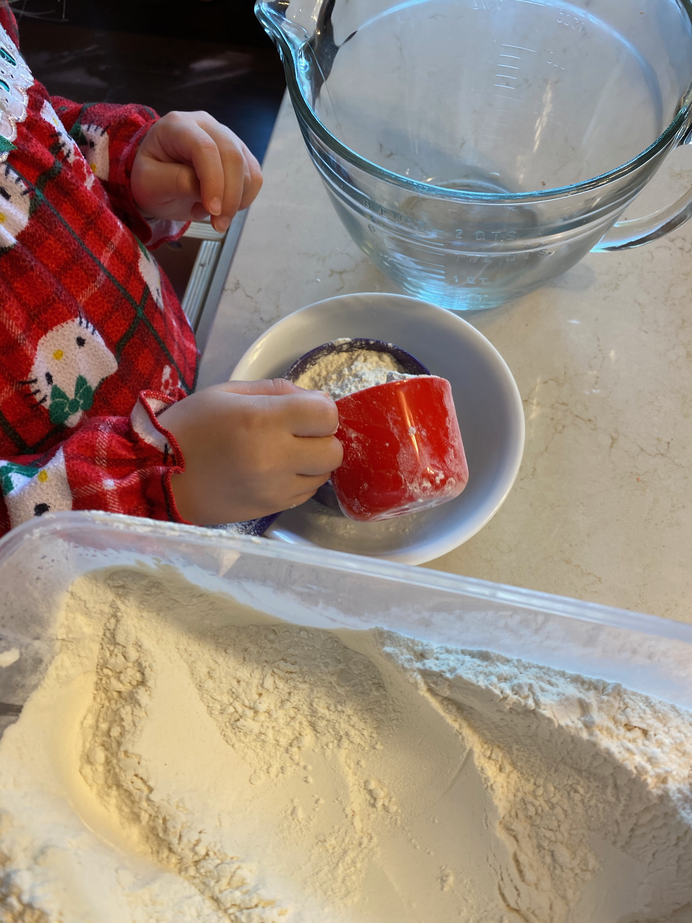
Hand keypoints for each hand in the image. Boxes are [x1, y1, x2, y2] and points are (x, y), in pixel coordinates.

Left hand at [131, 111, 262, 233]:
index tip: (213, 211)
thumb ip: (176, 183)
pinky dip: (243, 199)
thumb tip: (206, 191)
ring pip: (247, 170)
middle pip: (232, 157)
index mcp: (177, 125)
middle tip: (218, 224)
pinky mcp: (241, 154)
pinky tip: (223, 207)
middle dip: (230, 196)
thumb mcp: (150, 184)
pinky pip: (254, 178)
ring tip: (208, 213)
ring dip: (234, 201)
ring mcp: (226, 137)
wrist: (159, 181)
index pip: (205, 148)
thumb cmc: (151, 180)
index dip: (213, 181)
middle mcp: (205, 125)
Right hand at [159, 379, 342, 524]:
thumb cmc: (191, 427)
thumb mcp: (228, 393)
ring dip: (312, 462)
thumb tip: (315, 399)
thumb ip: (277, 391)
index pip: (326, 414)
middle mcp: (275, 459)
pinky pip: (305, 494)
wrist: (158, 477)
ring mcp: (274, 489)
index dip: (320, 409)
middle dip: (322, 438)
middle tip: (297, 433)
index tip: (303, 410)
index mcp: (263, 421)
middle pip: (333, 450)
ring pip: (323, 476)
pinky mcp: (271, 510)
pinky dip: (299, 481)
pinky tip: (275, 471)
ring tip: (284, 454)